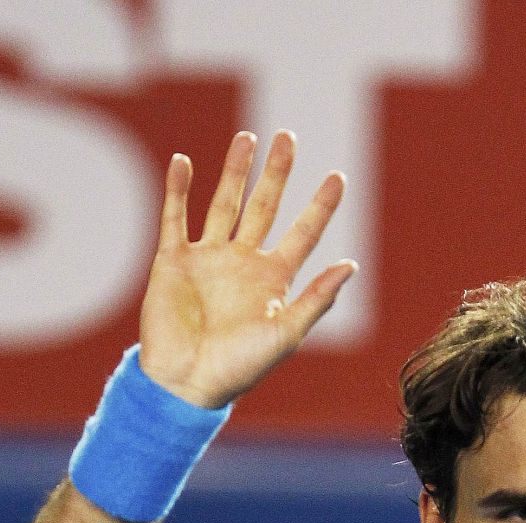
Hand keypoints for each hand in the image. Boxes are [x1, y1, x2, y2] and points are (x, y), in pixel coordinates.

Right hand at [137, 130, 355, 408]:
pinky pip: (175, 217)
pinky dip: (177, 189)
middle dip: (277, 173)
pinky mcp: (173, 260)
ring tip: (247, 138)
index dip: (321, 205)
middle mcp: (243, 262)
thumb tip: (352, 264)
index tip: (338, 176)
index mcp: (274, 279)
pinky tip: (183, 162)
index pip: (304, 232)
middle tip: (288, 136)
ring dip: (235, 171)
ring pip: (224, 203)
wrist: (187, 383)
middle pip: (264, 206)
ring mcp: (208, 258)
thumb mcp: (287, 332)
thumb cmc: (241, 367)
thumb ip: (317, 298)